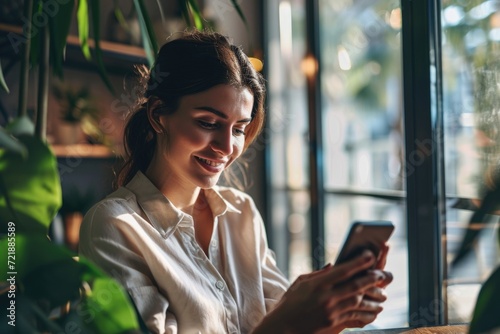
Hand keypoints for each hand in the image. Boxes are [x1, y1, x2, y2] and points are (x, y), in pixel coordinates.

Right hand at [253, 250, 391, 333]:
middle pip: (355, 286)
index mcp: (317, 284)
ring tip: (383, 294)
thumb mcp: (300, 283)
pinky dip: (367, 314)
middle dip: (371, 279)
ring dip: (373, 298)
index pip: (343, 270)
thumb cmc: (290, 303)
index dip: (359, 262)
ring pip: (358, 302)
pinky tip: (375, 311)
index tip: (370, 255)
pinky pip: (355, 317)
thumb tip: (334, 265)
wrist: (283, 328)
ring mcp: (331, 312)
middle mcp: (326, 297)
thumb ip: (318, 274)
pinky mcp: (333, 324)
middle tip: (382, 274)